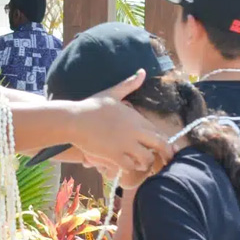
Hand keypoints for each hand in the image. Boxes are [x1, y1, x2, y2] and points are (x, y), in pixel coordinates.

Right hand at [69, 71, 172, 185]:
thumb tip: (142, 71)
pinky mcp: (114, 155)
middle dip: (165, 154)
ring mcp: (125, 144)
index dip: (163, 141)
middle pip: (160, 145)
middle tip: (165, 161)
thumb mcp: (112, 93)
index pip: (159, 132)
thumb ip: (129, 84)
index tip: (162, 146)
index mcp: (136, 118)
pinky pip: (130, 166)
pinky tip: (128, 165)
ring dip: (147, 163)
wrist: (74, 119)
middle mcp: (134, 131)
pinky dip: (131, 168)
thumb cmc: (91, 106)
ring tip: (143, 163)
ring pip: (146, 159)